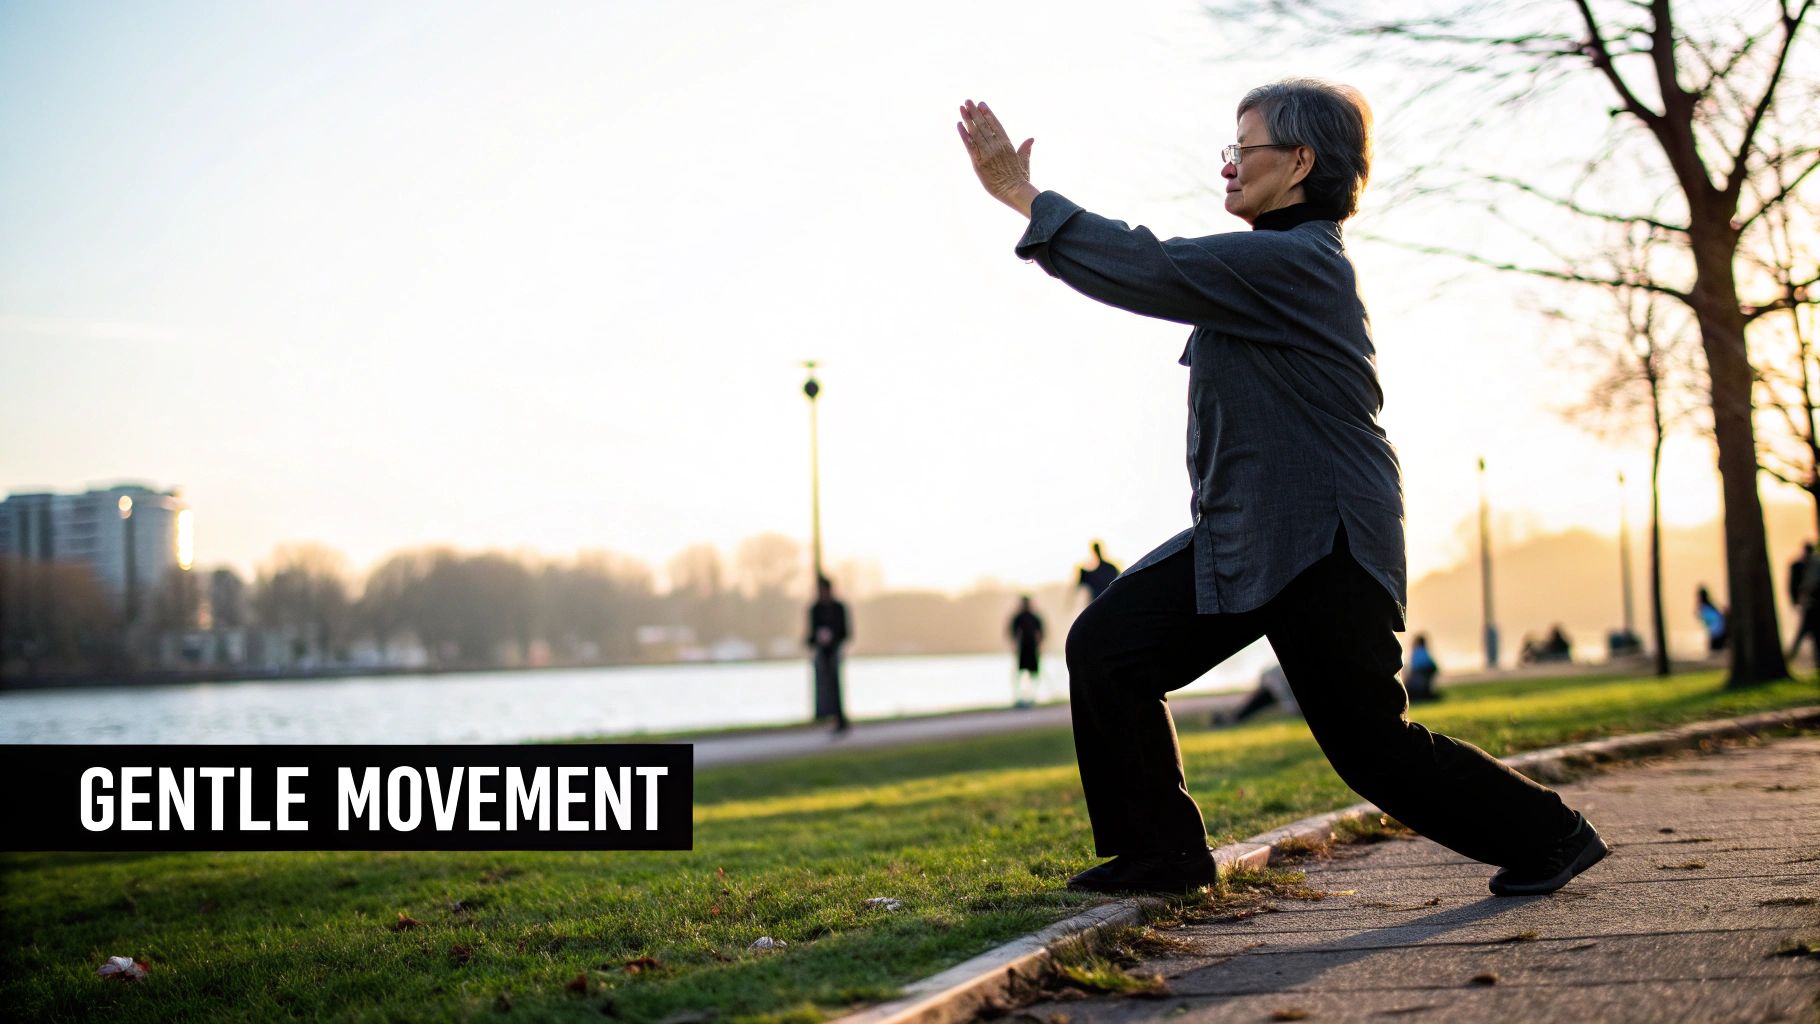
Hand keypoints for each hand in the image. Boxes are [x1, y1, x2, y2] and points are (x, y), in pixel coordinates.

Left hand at [957, 99, 1037, 216]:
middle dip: (975, 112)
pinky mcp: (979, 163)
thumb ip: (1025, 150)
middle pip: (984, 125)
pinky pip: (970, 146)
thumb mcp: (1024, 162)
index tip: (982, 104)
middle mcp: (997, 146)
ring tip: (962, 108)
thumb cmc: (1020, 180)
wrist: (1015, 192)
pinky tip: (959, 124)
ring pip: (976, 133)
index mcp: (1007, 144)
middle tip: (968, 101)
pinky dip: (964, 135)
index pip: (996, 125)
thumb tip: (1031, 139)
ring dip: (968, 119)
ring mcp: (988, 153)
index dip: (988, 114)